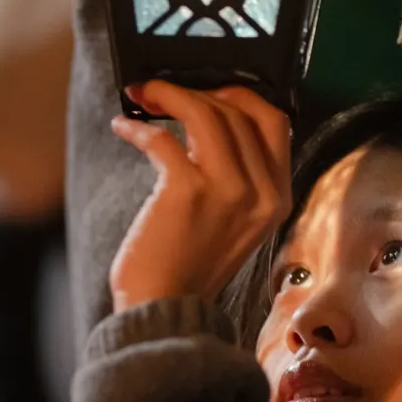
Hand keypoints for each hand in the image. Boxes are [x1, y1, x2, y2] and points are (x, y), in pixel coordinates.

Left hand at [109, 81, 290, 312]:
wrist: (163, 311)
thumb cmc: (187, 266)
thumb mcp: (233, 221)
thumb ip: (235, 177)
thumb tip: (207, 120)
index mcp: (277, 198)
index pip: (274, 121)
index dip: (240, 95)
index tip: (209, 90)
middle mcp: (260, 192)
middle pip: (239, 110)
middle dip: (199, 90)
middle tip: (166, 90)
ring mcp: (227, 191)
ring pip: (206, 112)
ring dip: (168, 95)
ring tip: (143, 95)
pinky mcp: (187, 192)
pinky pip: (163, 138)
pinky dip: (138, 128)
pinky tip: (124, 128)